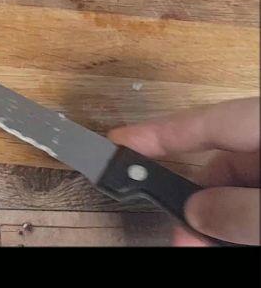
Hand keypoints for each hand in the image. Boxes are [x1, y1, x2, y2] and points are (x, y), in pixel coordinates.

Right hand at [108, 97, 259, 245]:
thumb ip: (237, 209)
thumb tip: (196, 211)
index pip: (206, 121)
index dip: (158, 131)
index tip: (118, 142)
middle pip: (223, 160)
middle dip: (193, 197)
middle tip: (178, 231)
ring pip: (239, 185)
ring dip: (217, 216)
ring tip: (201, 244)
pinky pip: (255, 199)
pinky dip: (240, 220)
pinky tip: (233, 241)